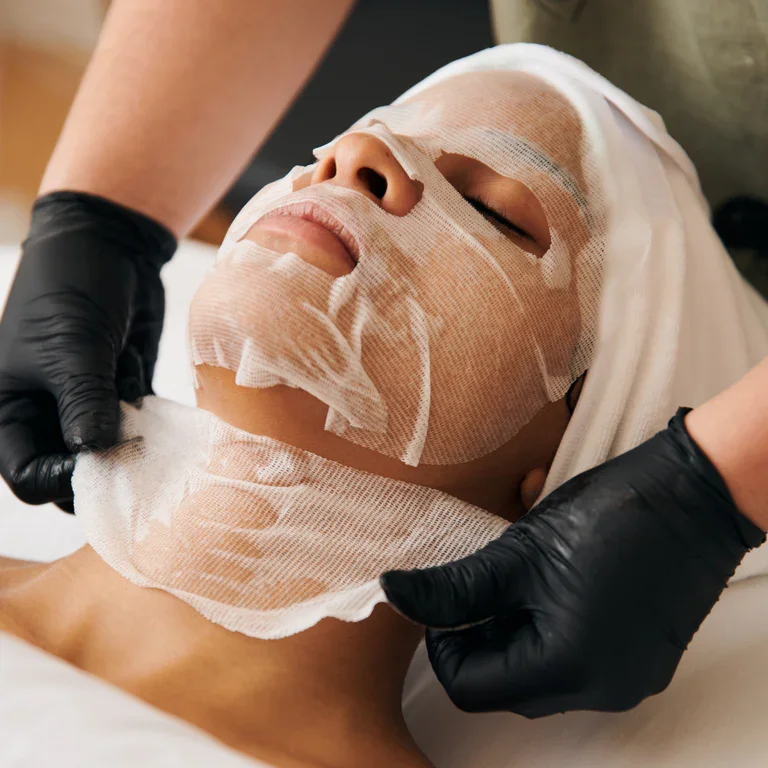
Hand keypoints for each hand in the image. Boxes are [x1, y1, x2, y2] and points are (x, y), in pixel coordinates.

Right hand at [0, 192, 174, 508]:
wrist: (111, 244)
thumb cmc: (70, 287)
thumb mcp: (71, 346)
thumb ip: (83, 402)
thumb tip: (94, 456)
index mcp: (12, 410)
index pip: (28, 475)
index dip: (59, 479)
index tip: (99, 460)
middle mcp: (49, 415)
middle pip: (74, 472)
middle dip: (105, 465)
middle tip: (133, 441)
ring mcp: (90, 406)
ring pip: (113, 453)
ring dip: (132, 437)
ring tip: (131, 388)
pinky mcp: (126, 392)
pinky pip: (141, 426)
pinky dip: (152, 418)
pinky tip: (145, 380)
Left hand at [381, 410, 764, 716]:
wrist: (694, 493)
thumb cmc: (613, 514)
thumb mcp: (519, 552)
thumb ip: (454, 586)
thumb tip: (395, 595)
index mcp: (569, 667)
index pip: (472, 687)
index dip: (443, 644)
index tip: (441, 602)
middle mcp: (602, 688)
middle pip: (506, 683)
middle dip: (478, 635)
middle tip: (476, 583)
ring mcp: (627, 675)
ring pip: (539, 672)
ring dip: (512, 629)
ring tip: (514, 575)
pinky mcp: (640, 656)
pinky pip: (575, 660)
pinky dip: (548, 629)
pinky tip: (549, 582)